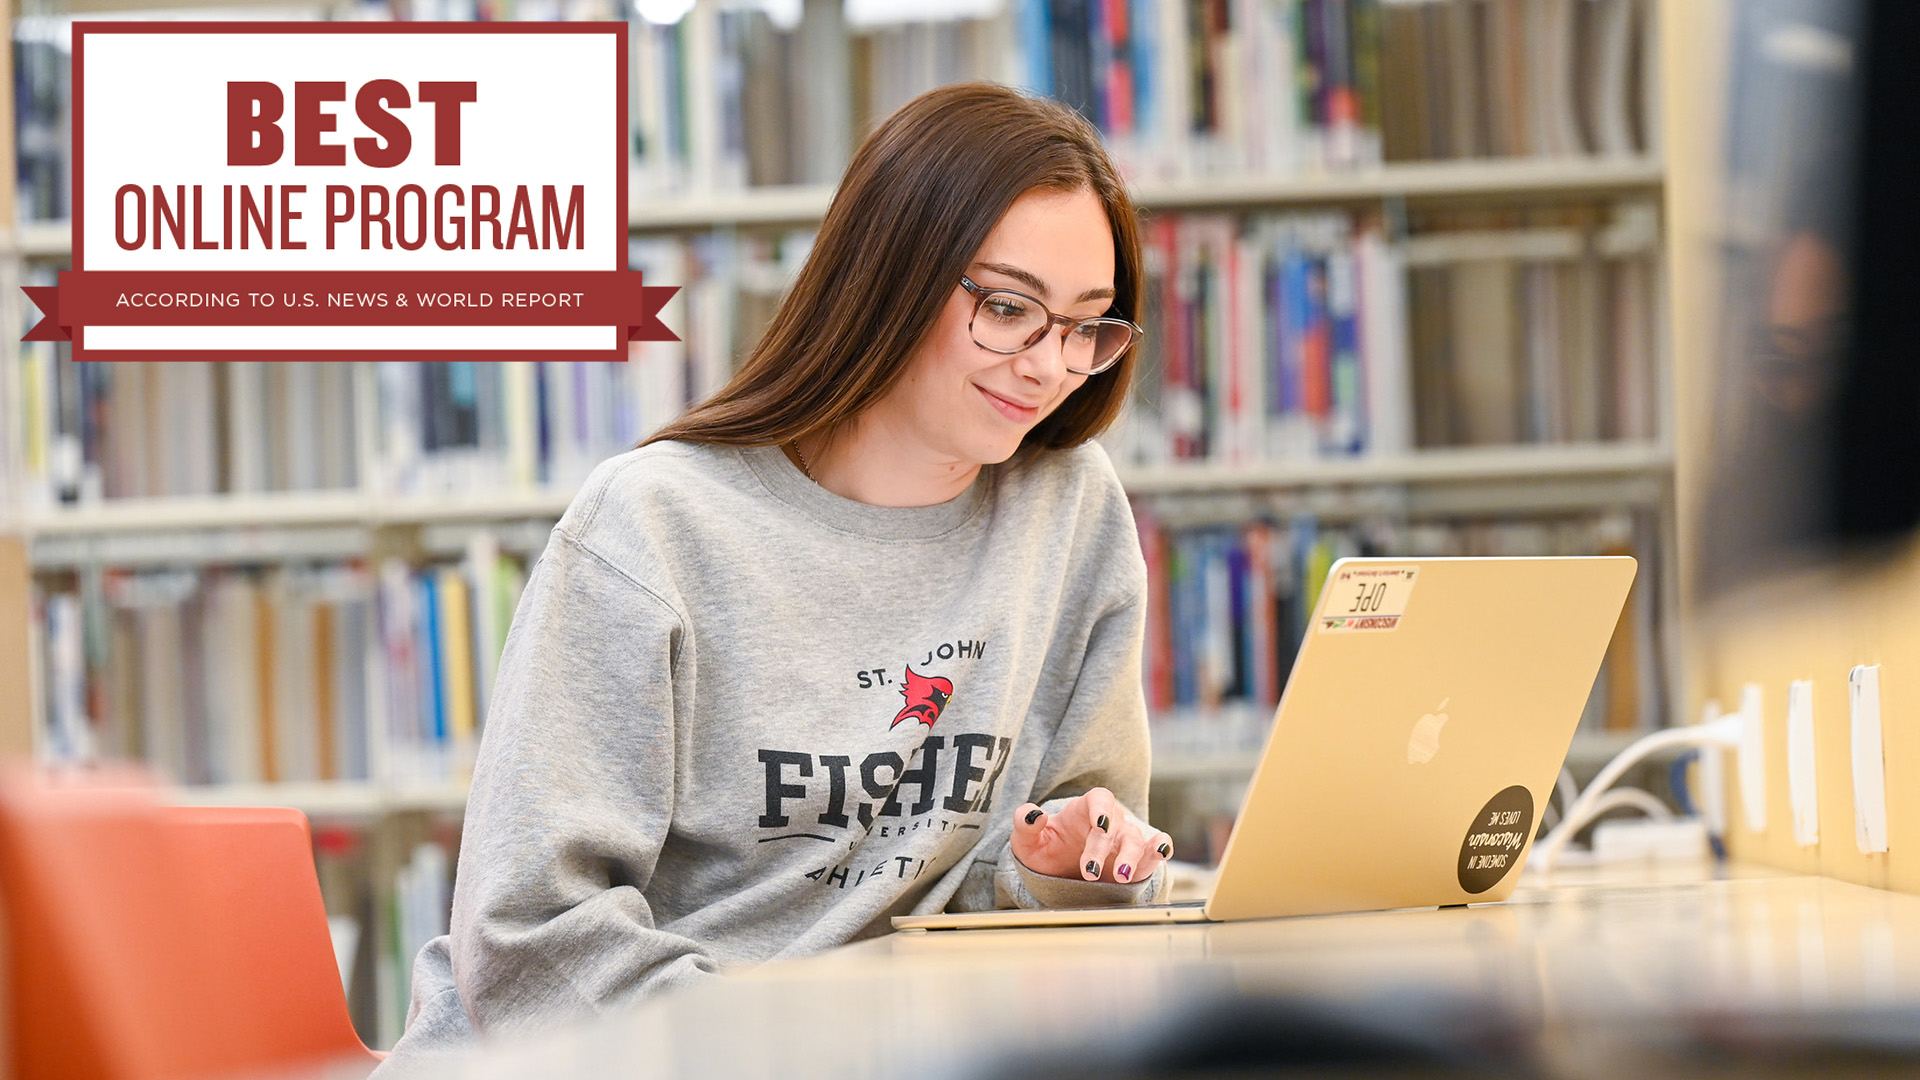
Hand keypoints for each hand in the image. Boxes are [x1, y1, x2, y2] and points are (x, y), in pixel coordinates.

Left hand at [1011, 787, 1172, 884]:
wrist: (1058, 874)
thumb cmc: (1045, 850)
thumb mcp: (1026, 840)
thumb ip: (1024, 823)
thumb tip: (1033, 815)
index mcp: (1084, 810)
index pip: (1099, 798)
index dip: (1101, 809)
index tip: (1098, 825)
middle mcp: (1109, 822)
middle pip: (1115, 826)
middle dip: (1103, 848)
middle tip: (1089, 873)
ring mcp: (1124, 841)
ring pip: (1136, 841)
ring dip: (1131, 858)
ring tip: (1121, 877)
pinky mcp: (1136, 862)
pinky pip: (1152, 852)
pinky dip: (1160, 849)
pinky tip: (1161, 852)